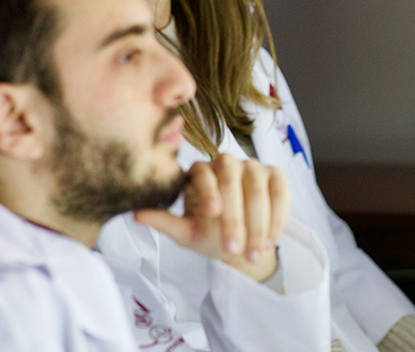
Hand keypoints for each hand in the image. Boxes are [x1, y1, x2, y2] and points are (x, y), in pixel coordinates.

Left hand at [134, 153, 289, 280]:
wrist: (237, 240)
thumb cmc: (207, 232)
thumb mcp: (185, 232)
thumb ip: (164, 222)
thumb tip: (134, 214)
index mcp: (200, 171)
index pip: (203, 173)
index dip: (209, 191)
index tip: (212, 214)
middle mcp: (227, 162)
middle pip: (232, 180)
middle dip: (235, 217)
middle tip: (233, 248)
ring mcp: (253, 166)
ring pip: (258, 188)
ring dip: (258, 223)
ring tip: (254, 252)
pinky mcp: (276, 176)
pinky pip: (280, 192)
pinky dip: (277, 217)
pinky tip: (271, 240)